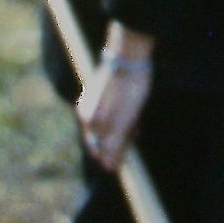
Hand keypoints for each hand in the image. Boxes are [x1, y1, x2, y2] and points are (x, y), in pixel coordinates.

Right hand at [77, 28, 153, 173]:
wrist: (130, 55)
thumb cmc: (127, 91)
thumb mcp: (122, 123)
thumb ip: (113, 146)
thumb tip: (107, 168)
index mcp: (88, 120)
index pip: (96, 149)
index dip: (112, 156)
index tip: (127, 156)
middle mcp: (86, 110)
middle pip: (101, 136)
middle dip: (118, 142)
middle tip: (135, 136)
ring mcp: (94, 98)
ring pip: (108, 123)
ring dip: (123, 129)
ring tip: (137, 126)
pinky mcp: (105, 89)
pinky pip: (112, 111)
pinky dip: (124, 117)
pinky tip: (135, 113)